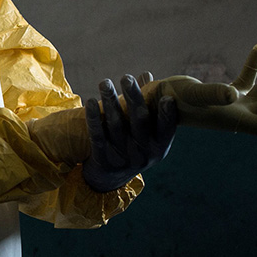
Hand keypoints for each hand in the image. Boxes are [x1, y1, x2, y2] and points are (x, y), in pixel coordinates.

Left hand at [82, 73, 177, 192]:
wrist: (109, 181)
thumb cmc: (132, 147)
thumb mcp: (145, 134)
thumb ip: (147, 106)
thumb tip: (147, 76)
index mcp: (159, 147)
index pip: (166, 129)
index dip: (167, 115)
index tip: (166, 98)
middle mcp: (143, 154)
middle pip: (139, 122)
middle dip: (134, 97)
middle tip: (126, 78)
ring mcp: (123, 158)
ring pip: (116, 126)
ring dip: (110, 102)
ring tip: (105, 83)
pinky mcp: (103, 160)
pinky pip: (97, 136)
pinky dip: (94, 118)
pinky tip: (89, 102)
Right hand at [144, 41, 256, 137]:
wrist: (153, 102)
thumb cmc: (170, 101)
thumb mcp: (191, 95)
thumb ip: (212, 94)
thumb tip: (233, 94)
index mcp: (235, 121)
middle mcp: (239, 115)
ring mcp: (234, 105)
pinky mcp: (226, 95)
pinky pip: (247, 80)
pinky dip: (254, 65)